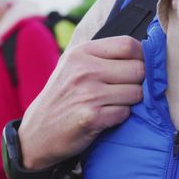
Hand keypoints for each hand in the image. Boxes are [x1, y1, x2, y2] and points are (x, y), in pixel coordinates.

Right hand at [17, 36, 145, 168]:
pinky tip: (105, 117)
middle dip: (138, 81)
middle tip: (126, 89)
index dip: (141, 56)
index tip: (138, 66)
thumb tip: (142, 51)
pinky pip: (125, 113)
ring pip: (136, 93)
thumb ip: (101, 56)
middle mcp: (84, 70)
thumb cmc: (62, 97)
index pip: (128, 44)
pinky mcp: (92, 117)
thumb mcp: (73, 66)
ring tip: (113, 103)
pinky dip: (120, 116)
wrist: (36, 134)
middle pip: (138, 69)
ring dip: (130, 101)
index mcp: (81, 52)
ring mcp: (88, 93)